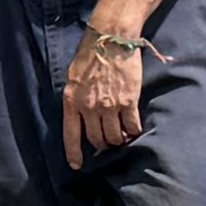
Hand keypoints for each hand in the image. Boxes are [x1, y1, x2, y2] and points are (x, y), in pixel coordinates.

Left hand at [60, 22, 150, 159]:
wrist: (111, 39)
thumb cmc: (90, 55)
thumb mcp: (74, 78)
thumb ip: (76, 99)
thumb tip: (81, 115)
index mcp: (72, 101)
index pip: (71, 135)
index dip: (74, 153)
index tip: (77, 166)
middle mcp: (89, 107)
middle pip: (96, 139)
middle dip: (102, 145)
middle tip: (108, 142)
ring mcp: (109, 106)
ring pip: (114, 136)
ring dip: (119, 140)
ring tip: (122, 136)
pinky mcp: (128, 101)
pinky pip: (131, 126)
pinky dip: (133, 131)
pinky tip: (134, 129)